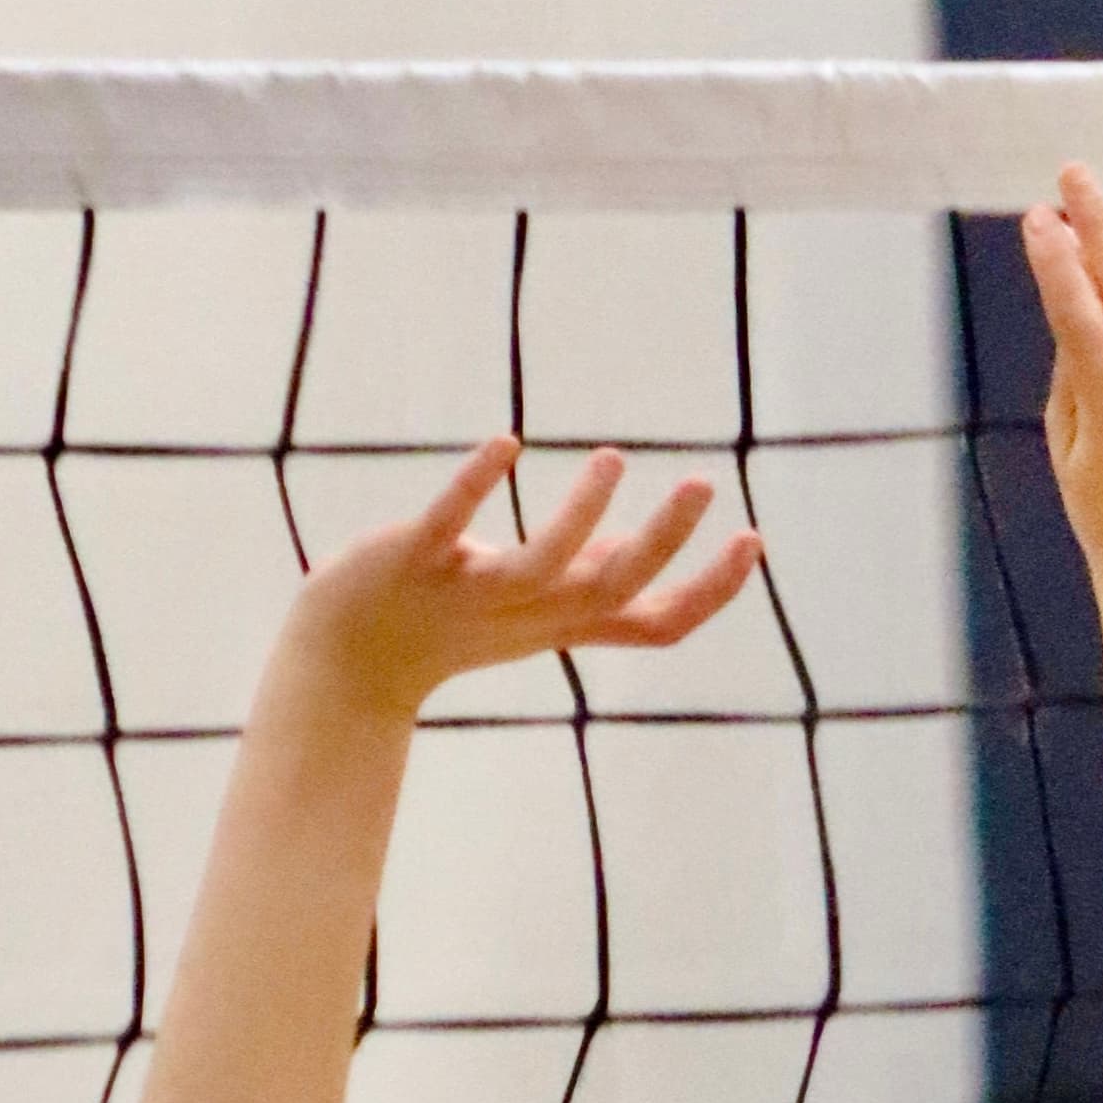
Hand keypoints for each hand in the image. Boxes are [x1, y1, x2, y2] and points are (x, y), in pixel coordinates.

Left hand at [277, 438, 760, 723]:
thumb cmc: (449, 627)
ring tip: (613, 457)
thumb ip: (585, 581)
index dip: (712, 591)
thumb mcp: (531, 609)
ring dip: (582, 513)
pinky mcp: (416, 559)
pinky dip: (477, 487)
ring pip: (541, 564)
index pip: (657, 625)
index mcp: (564, 623)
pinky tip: (507, 444)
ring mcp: (471, 590)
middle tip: (703, 484)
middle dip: (664, 541)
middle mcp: (528, 612)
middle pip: (613, 591)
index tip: (752, 538)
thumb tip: (638, 547)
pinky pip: (449, 525)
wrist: (349, 657)